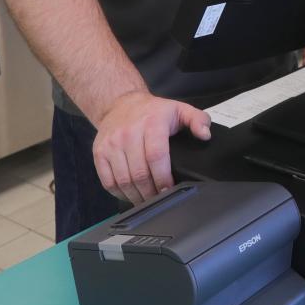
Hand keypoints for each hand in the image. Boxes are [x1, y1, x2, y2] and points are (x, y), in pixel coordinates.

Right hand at [92, 91, 210, 205]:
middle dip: (151, 192)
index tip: (169, 189)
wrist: (120, 104)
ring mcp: (111, 145)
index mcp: (151, 123)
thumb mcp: (180, 109)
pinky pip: (108, 181)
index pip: (156, 156)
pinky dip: (120, 193)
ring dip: (136, 196)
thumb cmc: (153, 111)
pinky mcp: (99, 153)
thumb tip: (205, 135)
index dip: (163, 177)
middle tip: (159, 199)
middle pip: (139, 173)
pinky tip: (130, 194)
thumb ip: (198, 119)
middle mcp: (129, 134)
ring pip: (123, 181)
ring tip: (147, 200)